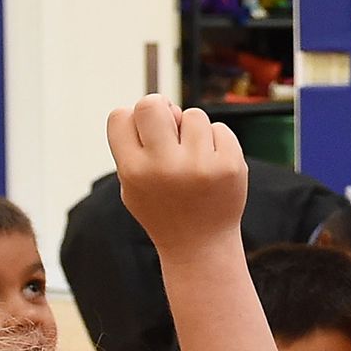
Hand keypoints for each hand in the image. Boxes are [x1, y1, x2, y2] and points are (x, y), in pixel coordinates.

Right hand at [107, 96, 247, 250]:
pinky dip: (217, 143)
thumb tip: (165, 105)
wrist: (201, 246)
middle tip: (170, 131)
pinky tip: (212, 168)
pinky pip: (220, 129)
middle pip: (151, 104)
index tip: (144, 136)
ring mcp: (199, 166)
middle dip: (161, 110)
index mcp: (133, 171)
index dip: (132, 121)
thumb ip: (137, 144)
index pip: (120, 116)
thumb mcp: (133, 184)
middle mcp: (163, 167)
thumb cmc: (163, 207)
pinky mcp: (230, 166)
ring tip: (193, 160)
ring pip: (193, 115)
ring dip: (193, 131)